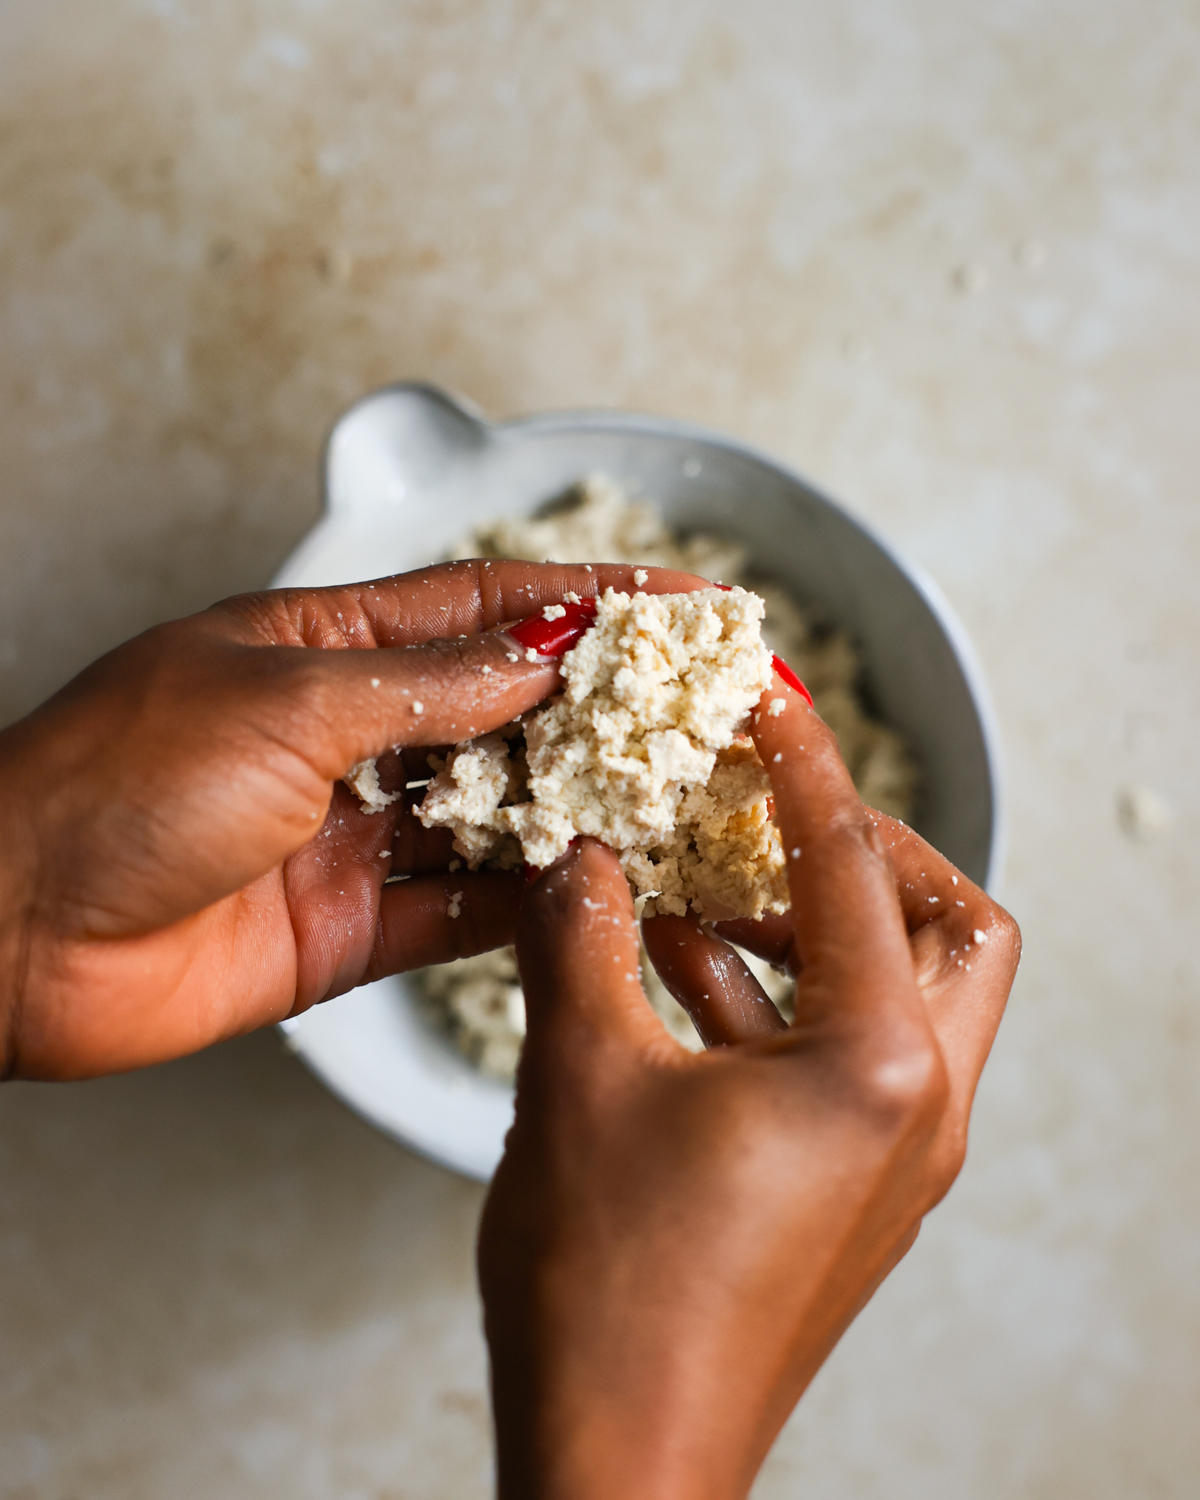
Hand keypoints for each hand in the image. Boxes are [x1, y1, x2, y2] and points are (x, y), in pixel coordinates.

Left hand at [0, 559, 701, 1079]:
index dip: (590, 600)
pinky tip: (595, 893)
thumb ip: (429, 687)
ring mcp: (353, 832)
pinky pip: (463, 912)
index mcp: (324, 645)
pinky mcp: (349, 925)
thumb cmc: (111, 785)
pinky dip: (529, 905)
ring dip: (580, 810)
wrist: (6, 936)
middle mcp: (348, 734)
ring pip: (497, 814)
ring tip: (673, 806)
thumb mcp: (286, 703)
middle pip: (506, 710)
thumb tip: (541, 657)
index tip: (684, 604)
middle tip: (701, 714)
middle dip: (604, 710)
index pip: (486, 605)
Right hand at [478, 676, 1019, 1499]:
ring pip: (895, 995)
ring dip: (803, 925)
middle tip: (775, 810)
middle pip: (953, 930)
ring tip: (696, 881)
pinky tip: (668, 969)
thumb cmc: (609, 1286)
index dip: (801, 763)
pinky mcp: (842, 1190)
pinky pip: (833, 1056)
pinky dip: (769, 998)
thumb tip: (575, 849)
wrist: (615, 1462)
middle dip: (870, 852)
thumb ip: (578, 932)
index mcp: (877, 1064)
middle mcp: (914, 1108)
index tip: (765, 697)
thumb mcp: (578, 1073)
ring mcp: (886, 1157)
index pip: (853, 865)